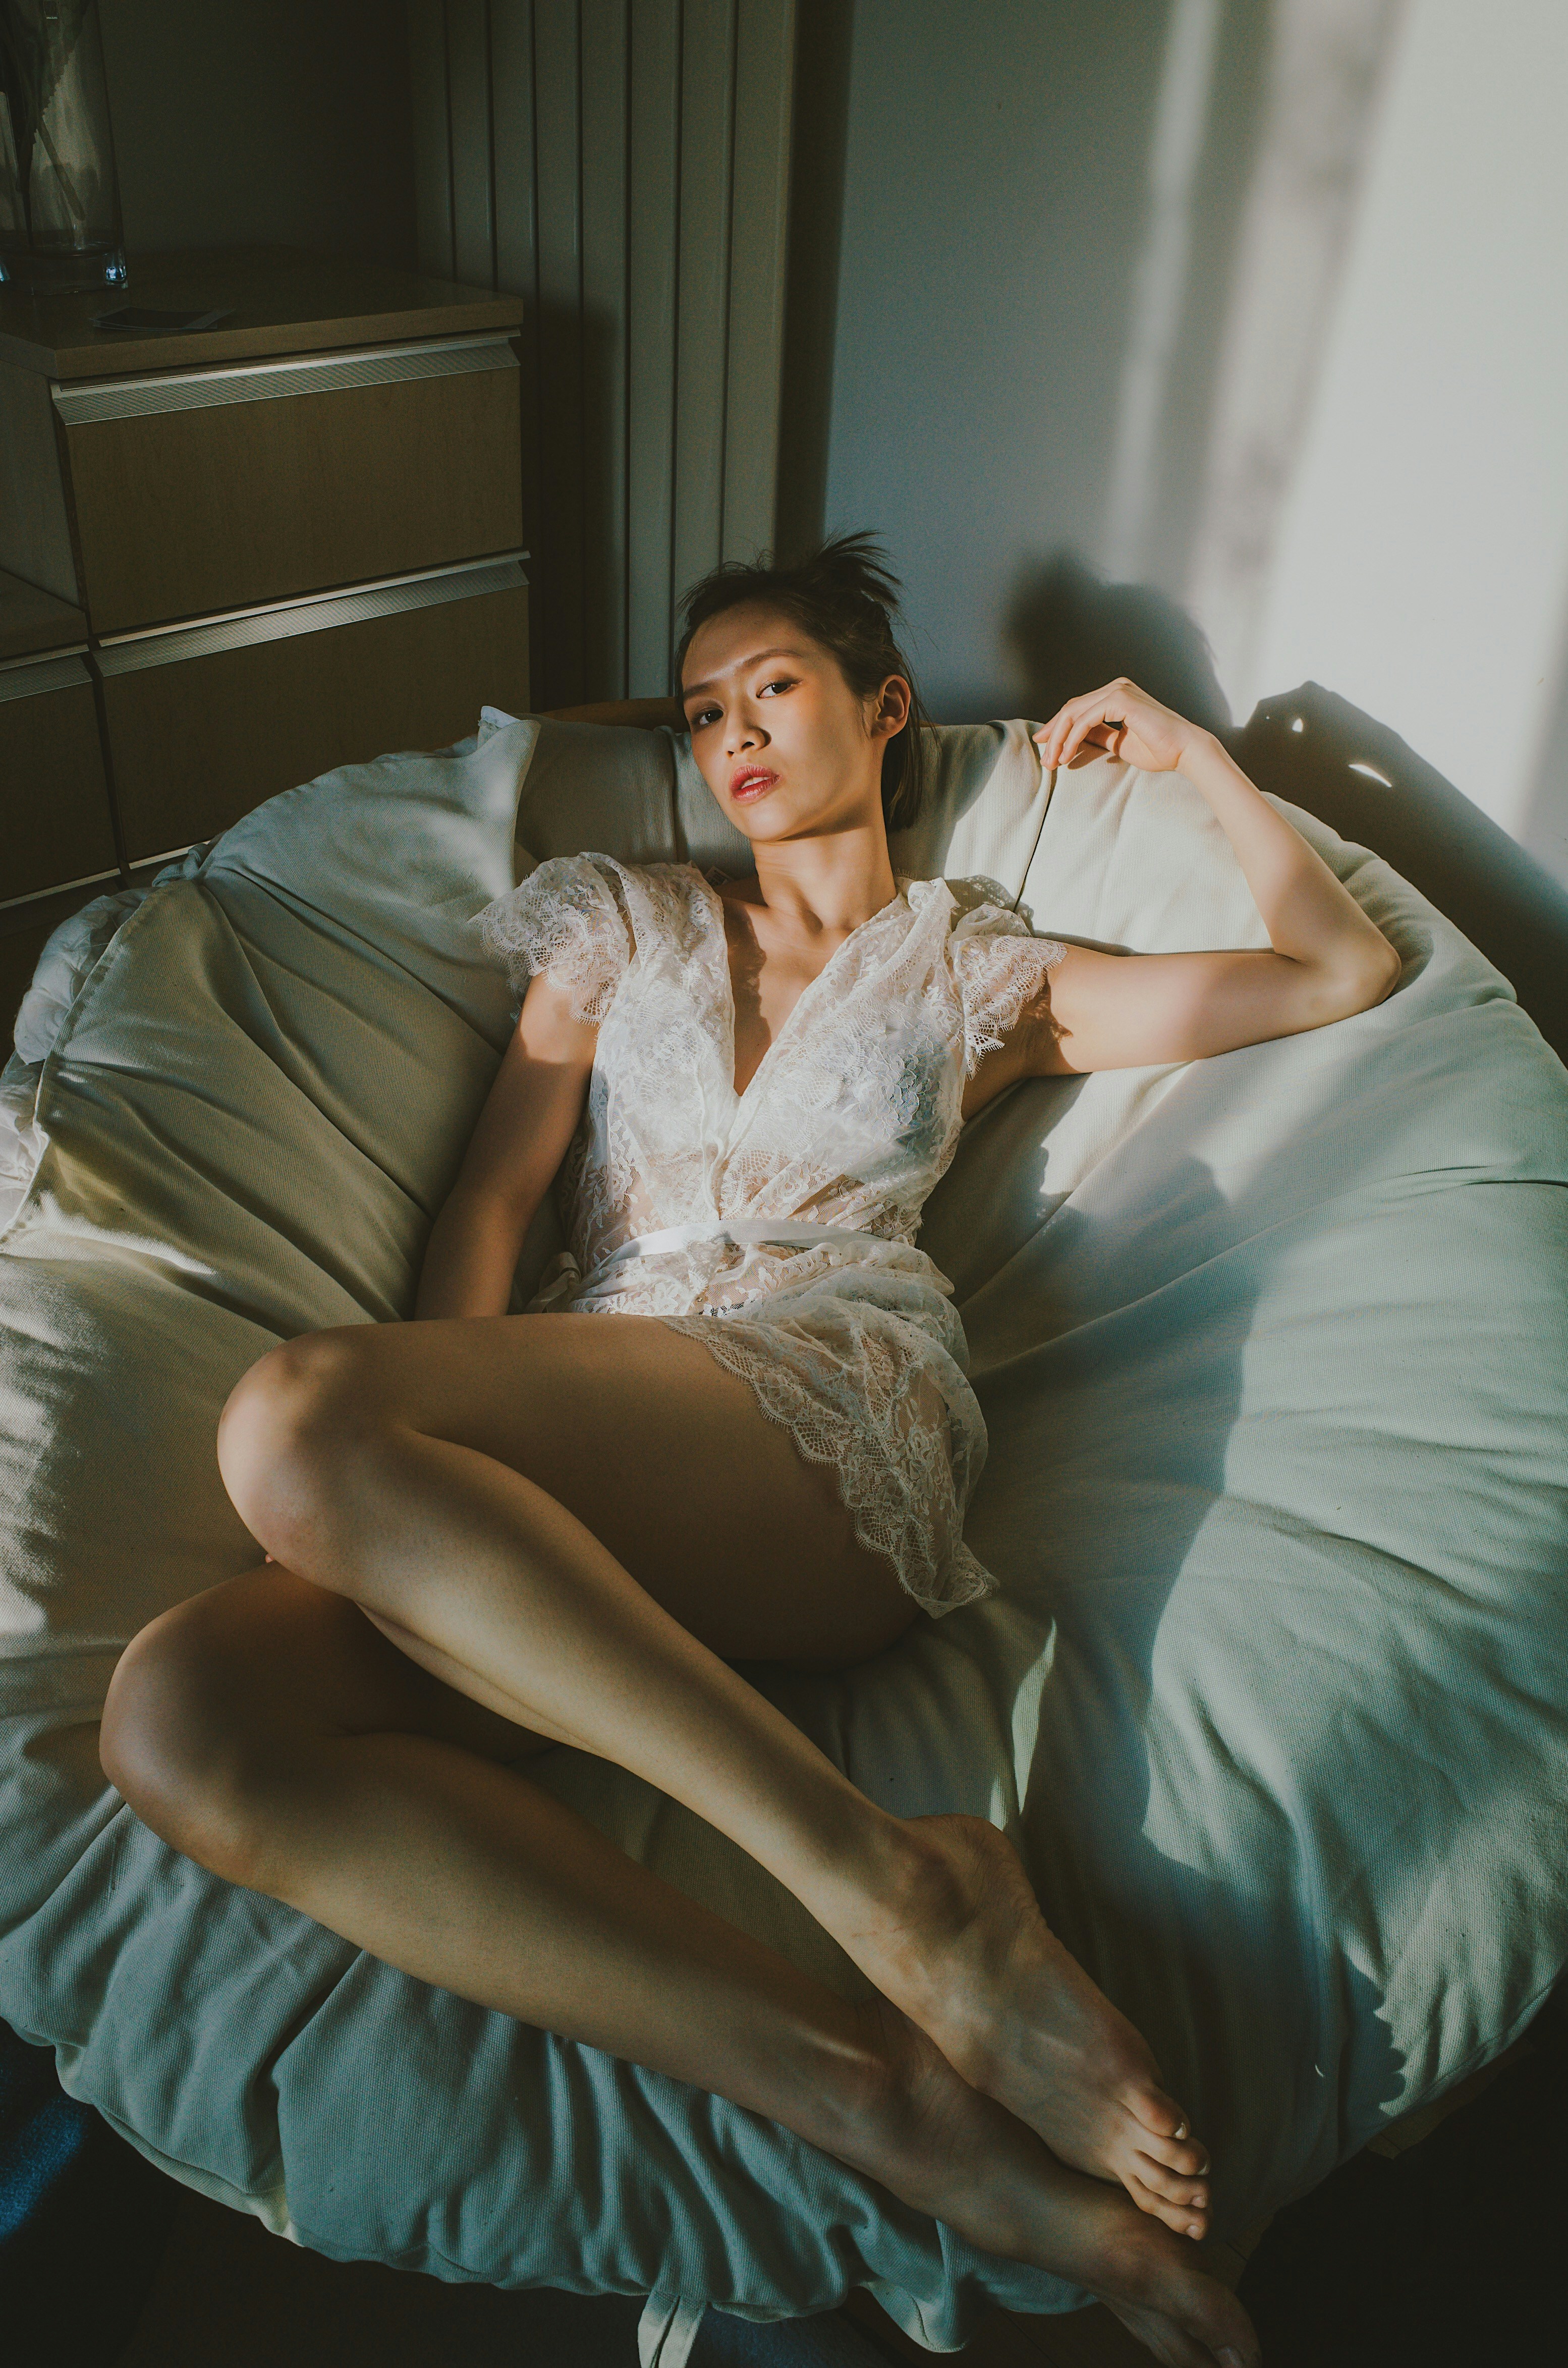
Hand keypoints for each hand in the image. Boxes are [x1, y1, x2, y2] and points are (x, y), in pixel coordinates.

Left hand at [1033, 679, 1206, 775]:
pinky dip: (1072, 738)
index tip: (1045, 748)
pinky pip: (1085, 719)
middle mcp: (1116, 687)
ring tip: (1053, 761)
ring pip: (1074, 713)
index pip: (1078, 708)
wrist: (1184, 750)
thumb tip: (1073, 738)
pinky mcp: (1121, 700)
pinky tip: (1067, 754)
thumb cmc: (1159, 749)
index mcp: (1116, 695)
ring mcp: (1118, 690)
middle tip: (1046, 760)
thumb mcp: (1118, 743)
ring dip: (1059, 739)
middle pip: (1072, 708)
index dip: (1058, 728)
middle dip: (1054, 735)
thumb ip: (1098, 735)